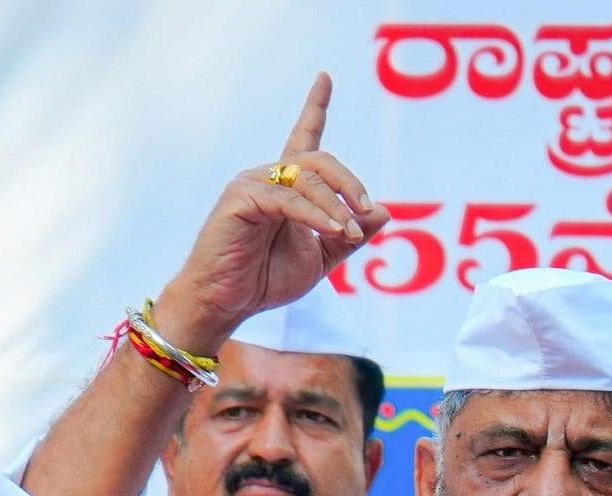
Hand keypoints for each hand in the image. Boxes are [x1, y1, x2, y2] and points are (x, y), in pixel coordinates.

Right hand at [152, 74, 389, 350]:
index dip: (315, 107)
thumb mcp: (321, 258)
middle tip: (366, 211)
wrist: (228, 302)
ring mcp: (252, 184)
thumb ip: (348, 235)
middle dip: (351, 183)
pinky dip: (316, 214)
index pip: (303, 139)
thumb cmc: (265, 278)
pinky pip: (289, 199)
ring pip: (308, 178)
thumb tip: (384, 211)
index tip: (325, 78)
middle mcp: (268, 177)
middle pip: (320, 160)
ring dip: (336, 205)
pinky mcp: (240, 198)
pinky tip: (332, 230)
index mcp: (287, 187)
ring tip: (347, 232)